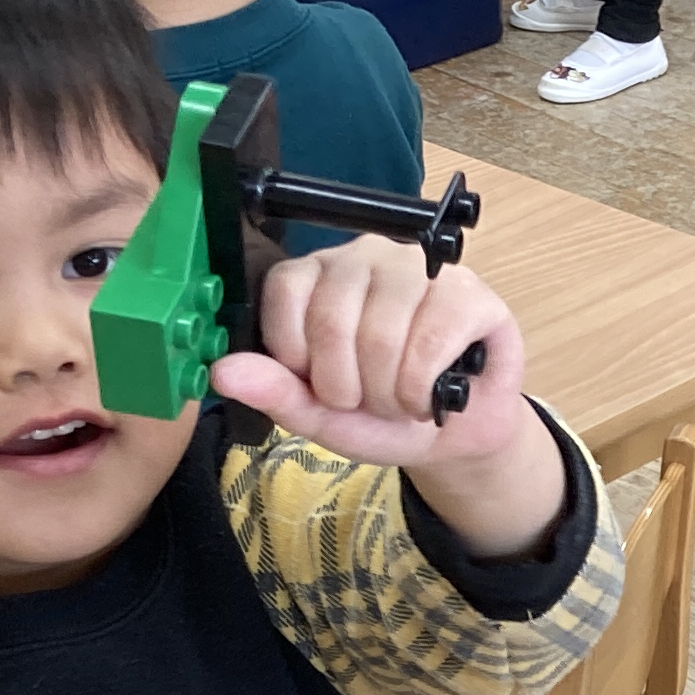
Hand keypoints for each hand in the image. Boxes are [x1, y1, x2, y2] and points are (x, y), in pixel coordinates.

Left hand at [213, 236, 566, 551]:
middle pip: (332, 320)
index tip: (318, 383)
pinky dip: (422, 388)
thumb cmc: (383, 415)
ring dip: (389, 395)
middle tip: (368, 401)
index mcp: (319, 276)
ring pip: (382, 334)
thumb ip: (274, 391)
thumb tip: (223, 372)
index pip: (286, 289)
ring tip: (401, 400)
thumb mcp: (319, 415)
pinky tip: (429, 396)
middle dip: (348, 387)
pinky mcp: (470, 294)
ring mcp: (421, 270)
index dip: (297, 354)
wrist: (453, 437)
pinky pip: (432, 339)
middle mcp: (367, 257)